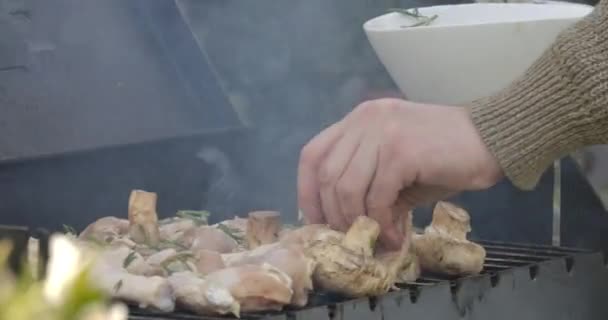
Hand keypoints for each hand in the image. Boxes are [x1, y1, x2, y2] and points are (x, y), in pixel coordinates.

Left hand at [297, 98, 502, 249]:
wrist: (493, 140)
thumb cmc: (445, 156)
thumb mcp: (397, 169)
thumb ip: (368, 186)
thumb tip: (346, 224)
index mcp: (358, 120)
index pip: (313, 154)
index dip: (307, 192)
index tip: (316, 221)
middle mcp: (364, 120)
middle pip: (325, 174)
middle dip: (333, 214)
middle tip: (350, 237)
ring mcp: (381, 132)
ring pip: (346, 187)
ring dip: (357, 221)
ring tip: (376, 238)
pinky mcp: (400, 151)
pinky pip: (376, 196)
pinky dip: (382, 222)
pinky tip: (395, 235)